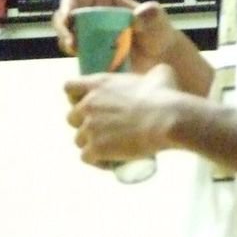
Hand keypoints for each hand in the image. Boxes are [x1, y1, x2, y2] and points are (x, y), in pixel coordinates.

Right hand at [53, 0, 180, 73]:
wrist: (161, 59)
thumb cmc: (159, 34)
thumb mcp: (157, 22)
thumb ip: (152, 15)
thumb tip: (140, 13)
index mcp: (101, 1)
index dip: (66, 7)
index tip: (68, 20)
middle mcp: (90, 16)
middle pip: (63, 18)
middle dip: (62, 30)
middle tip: (73, 45)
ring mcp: (88, 36)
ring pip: (66, 38)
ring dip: (67, 46)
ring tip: (79, 54)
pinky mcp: (90, 54)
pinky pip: (76, 57)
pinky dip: (77, 61)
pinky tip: (87, 66)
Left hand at [64, 64, 179, 164]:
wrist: (167, 121)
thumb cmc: (165, 96)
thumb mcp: (160, 75)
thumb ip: (153, 73)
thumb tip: (157, 77)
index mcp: (99, 84)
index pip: (69, 87)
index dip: (76, 97)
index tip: (88, 104)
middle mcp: (88, 104)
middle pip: (71, 117)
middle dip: (83, 124)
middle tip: (103, 130)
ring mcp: (90, 127)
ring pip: (78, 140)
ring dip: (90, 144)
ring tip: (108, 149)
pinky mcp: (96, 148)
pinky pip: (86, 158)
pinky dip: (97, 161)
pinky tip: (109, 162)